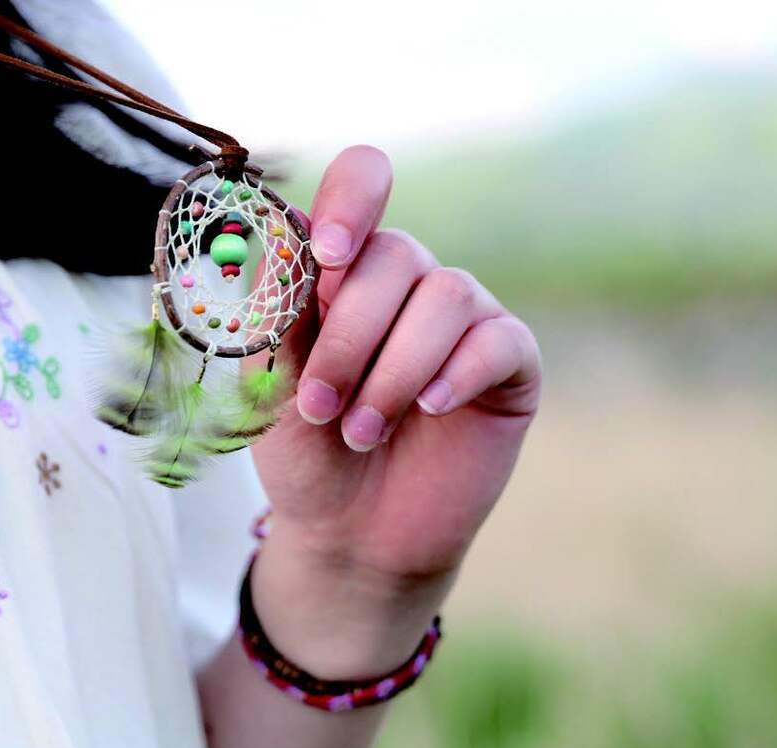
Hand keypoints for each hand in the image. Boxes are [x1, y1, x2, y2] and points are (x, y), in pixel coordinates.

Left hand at [247, 146, 541, 678]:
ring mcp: (462, 319)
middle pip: (395, 255)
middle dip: (349, 337)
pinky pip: (498, 339)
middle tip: (319, 407)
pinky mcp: (508, 364)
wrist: (351, 534)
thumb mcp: (269, 381)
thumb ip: (273, 308)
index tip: (326, 255)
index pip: (362, 184)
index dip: (351, 201)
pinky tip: (431, 410)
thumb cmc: (305, 451)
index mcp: (344, 269)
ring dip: (393, 370)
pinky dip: (458, 372)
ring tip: (360, 432)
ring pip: (446, 295)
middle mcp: (406, 282)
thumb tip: (272, 230)